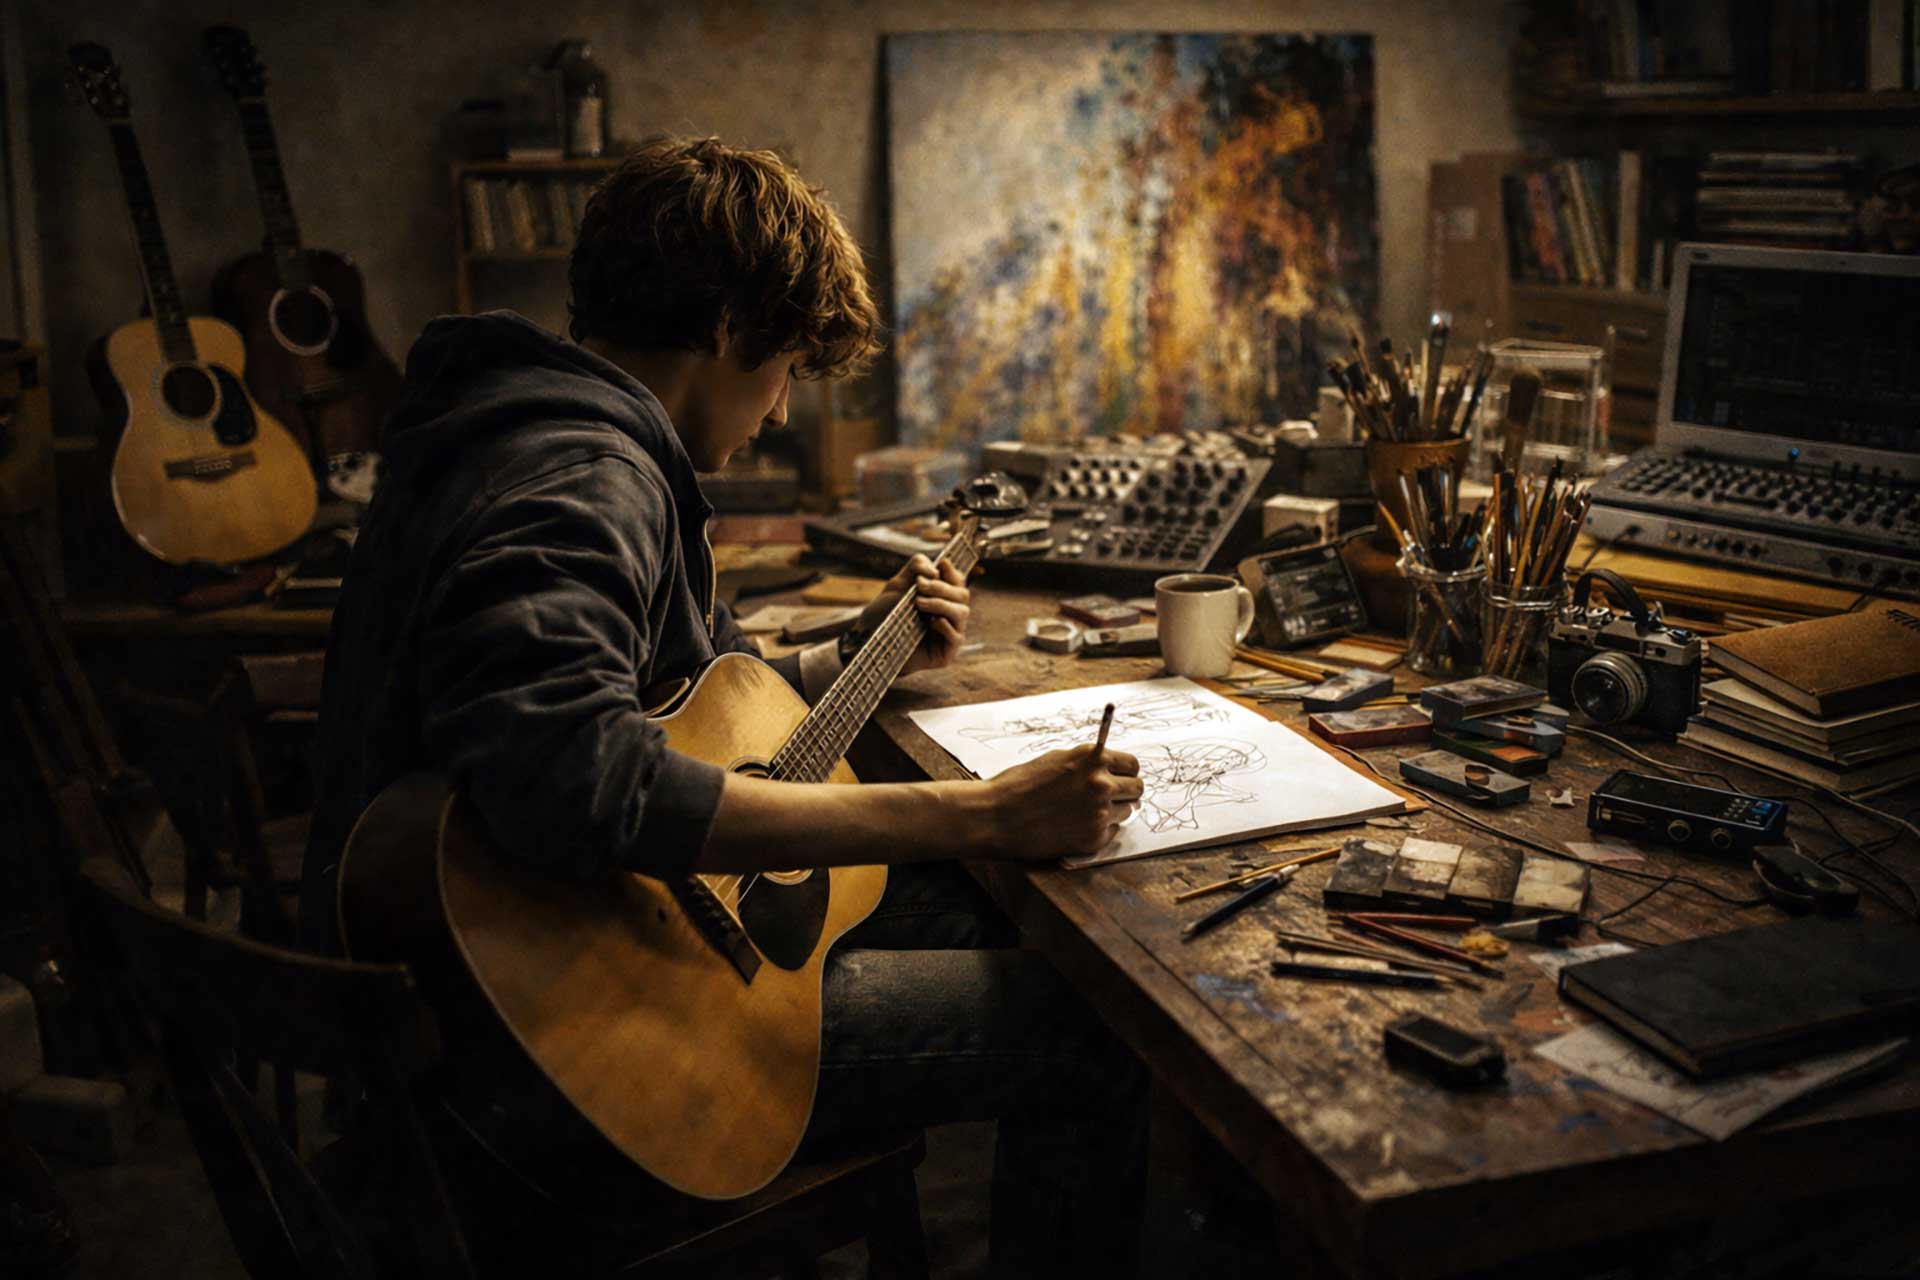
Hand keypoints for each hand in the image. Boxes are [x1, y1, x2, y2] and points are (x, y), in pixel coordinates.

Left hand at [859, 554, 970, 675]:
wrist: (871, 641)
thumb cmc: (885, 613)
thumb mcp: (898, 584)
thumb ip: (916, 568)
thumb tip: (936, 568)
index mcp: (942, 598)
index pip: (958, 581)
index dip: (953, 572)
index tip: (941, 564)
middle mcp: (949, 615)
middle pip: (962, 595)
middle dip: (941, 587)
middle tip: (919, 585)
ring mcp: (950, 634)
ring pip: (962, 613)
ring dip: (941, 604)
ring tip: (918, 603)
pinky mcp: (947, 653)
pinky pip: (956, 637)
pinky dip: (945, 626)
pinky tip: (930, 621)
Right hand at [982, 746, 1143, 860]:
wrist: (996, 816)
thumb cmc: (1020, 785)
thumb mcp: (1056, 760)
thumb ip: (1087, 764)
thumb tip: (1110, 771)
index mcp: (1093, 758)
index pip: (1133, 765)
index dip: (1126, 772)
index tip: (1120, 779)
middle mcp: (1101, 783)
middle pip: (1137, 788)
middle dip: (1126, 793)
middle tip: (1107, 799)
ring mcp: (1099, 812)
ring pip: (1127, 812)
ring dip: (1112, 813)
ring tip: (1082, 813)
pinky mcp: (1094, 839)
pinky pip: (1111, 833)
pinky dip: (1098, 831)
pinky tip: (1074, 827)